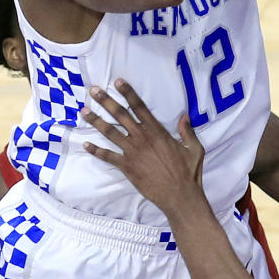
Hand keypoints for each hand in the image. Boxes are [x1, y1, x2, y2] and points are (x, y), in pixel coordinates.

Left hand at [82, 81, 204, 213]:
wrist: (179, 196)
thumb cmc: (189, 173)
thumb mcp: (195, 149)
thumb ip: (188, 131)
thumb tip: (184, 117)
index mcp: (157, 132)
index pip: (140, 107)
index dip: (128, 93)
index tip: (117, 81)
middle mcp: (142, 138)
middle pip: (120, 115)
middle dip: (106, 101)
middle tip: (93, 90)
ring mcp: (133, 152)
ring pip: (110, 132)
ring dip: (96, 121)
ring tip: (84, 111)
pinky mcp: (127, 167)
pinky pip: (108, 157)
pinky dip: (96, 151)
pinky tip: (86, 144)